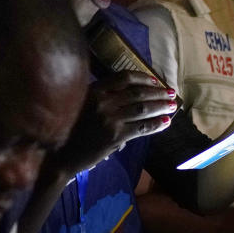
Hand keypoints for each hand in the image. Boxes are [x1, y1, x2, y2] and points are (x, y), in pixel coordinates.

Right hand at [48, 71, 175, 175]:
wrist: (60, 155)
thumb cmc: (70, 129)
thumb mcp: (82, 104)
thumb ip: (103, 98)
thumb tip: (131, 97)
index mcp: (94, 89)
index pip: (124, 77)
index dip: (143, 77)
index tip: (155, 79)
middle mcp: (103, 101)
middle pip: (138, 93)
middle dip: (158, 92)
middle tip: (171, 92)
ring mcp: (110, 119)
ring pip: (143, 109)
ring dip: (161, 106)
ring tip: (173, 105)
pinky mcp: (116, 136)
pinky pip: (142, 127)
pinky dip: (156, 124)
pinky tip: (166, 122)